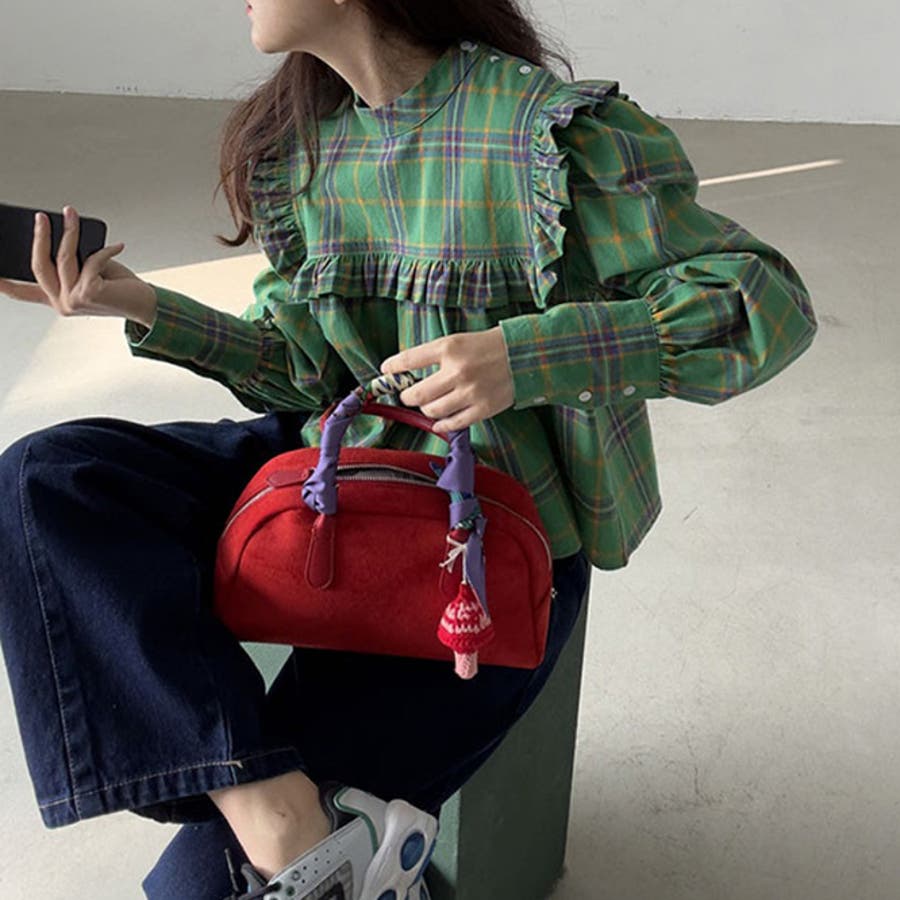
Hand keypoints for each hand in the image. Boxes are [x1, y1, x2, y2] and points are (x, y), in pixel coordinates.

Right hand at [0, 205, 156, 326]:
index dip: (4, 283)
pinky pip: (89, 261)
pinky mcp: (88, 294)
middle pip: (38, 265)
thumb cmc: (118, 287)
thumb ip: (72, 260)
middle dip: (39, 237)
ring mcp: (73, 301)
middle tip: (41, 217)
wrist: (145, 306)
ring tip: (72, 214)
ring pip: (63, 258)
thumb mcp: (89, 271)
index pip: (23, 292)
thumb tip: (60, 233)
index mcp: (56, 299)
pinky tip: (118, 246)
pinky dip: (104, 250)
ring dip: (69, 232)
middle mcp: (61, 304)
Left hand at [379, 326, 514, 432]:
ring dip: (425, 409)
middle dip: (407, 396)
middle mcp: (458, 371)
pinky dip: (441, 425)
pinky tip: (439, 421)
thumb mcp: (457, 341)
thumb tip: (404, 371)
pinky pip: (453, 424)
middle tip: (408, 395)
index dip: (392, 368)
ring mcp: (470, 392)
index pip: (409, 360)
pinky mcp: (483, 409)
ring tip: (429, 404)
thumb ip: (433, 355)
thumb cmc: (486, 347)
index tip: (386, 371)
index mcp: (449, 348)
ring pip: (432, 411)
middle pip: (417, 394)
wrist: (523, 355)